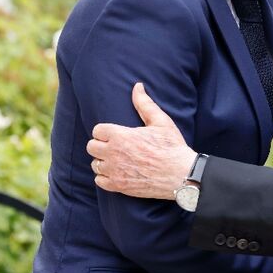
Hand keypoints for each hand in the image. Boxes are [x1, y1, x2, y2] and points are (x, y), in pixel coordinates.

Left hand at [87, 83, 196, 198]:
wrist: (180, 174)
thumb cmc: (172, 146)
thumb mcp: (161, 121)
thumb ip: (145, 104)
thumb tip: (137, 86)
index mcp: (120, 135)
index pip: (97, 130)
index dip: (106, 131)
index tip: (115, 134)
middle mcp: (113, 153)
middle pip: (91, 147)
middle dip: (101, 145)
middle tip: (115, 146)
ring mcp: (114, 171)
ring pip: (95, 164)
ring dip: (104, 161)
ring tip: (117, 160)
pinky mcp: (118, 186)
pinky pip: (100, 181)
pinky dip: (105, 177)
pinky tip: (117, 173)